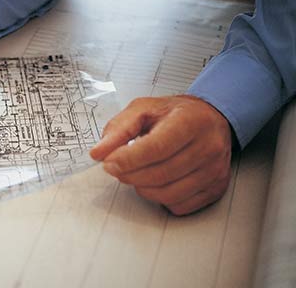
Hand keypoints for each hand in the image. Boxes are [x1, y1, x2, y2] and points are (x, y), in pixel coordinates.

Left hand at [89, 95, 232, 215]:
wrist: (210, 119)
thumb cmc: (175, 114)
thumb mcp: (143, 109)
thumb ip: (118, 128)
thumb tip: (99, 153)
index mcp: (190, 121)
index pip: (157, 148)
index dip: (128, 159)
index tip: (108, 162)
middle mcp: (208, 147)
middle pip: (160, 174)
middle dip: (129, 175)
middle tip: (117, 167)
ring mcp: (214, 171)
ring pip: (168, 194)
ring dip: (142, 187)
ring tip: (136, 173)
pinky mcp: (215, 189)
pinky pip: (179, 205)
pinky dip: (160, 199)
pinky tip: (156, 182)